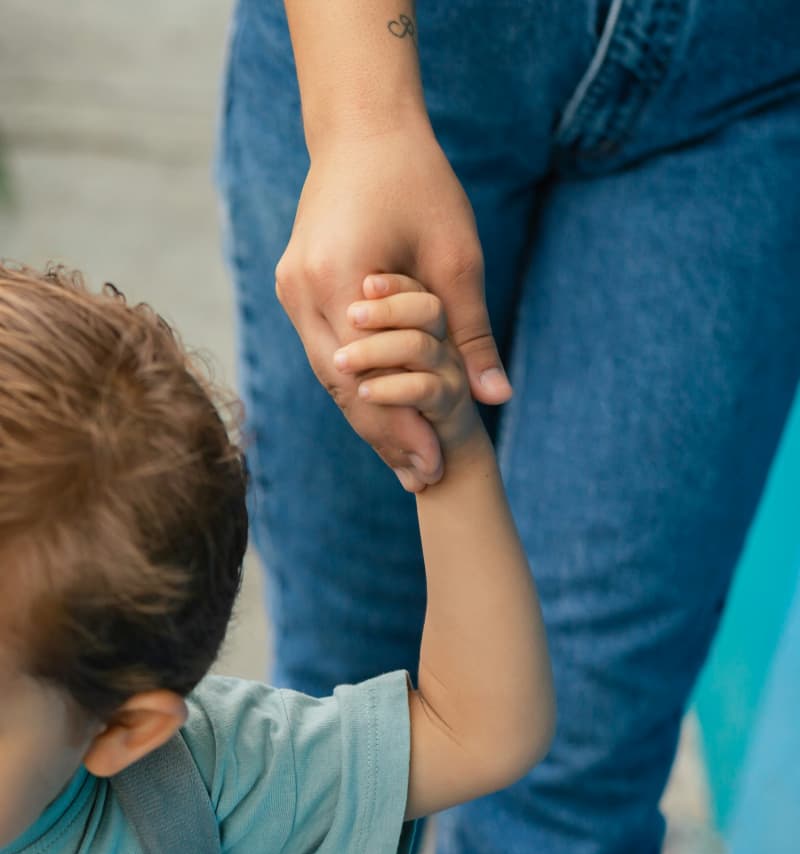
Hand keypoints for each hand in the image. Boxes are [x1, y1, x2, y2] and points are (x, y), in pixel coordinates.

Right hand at [274, 124, 510, 491]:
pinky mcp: (294, 286)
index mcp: (337, 280)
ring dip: (367, 416)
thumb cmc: (418, 181)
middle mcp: (301, 291)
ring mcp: (291, 289)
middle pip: (341, 388)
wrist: (364, 128)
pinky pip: (324, 351)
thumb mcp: (458, 256)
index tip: (434, 467)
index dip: (400, 431)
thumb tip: (497, 398)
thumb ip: (472, 332)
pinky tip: (385, 411)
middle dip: (383, 437)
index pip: (366, 380)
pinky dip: (355, 384)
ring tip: (406, 459)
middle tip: (422, 480)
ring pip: (329, 375)